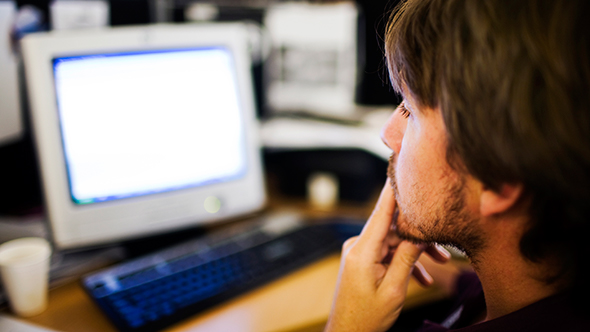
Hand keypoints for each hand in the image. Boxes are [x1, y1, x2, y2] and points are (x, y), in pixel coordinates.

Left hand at [324, 179, 450, 331]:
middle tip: (445, 246)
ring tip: (443, 264)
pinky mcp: (362, 261)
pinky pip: (387, 254)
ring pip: (394, 242)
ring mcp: (359, 253)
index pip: (381, 212)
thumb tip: (419, 232)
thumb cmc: (366, 318)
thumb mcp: (393, 289)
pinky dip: (404, 263)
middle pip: (394, 228)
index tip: (399, 164)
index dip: (392, 188)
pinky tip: (424, 278)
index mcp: (362, 250)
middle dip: (420, 235)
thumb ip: (407, 259)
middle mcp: (358, 246)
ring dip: (416, 252)